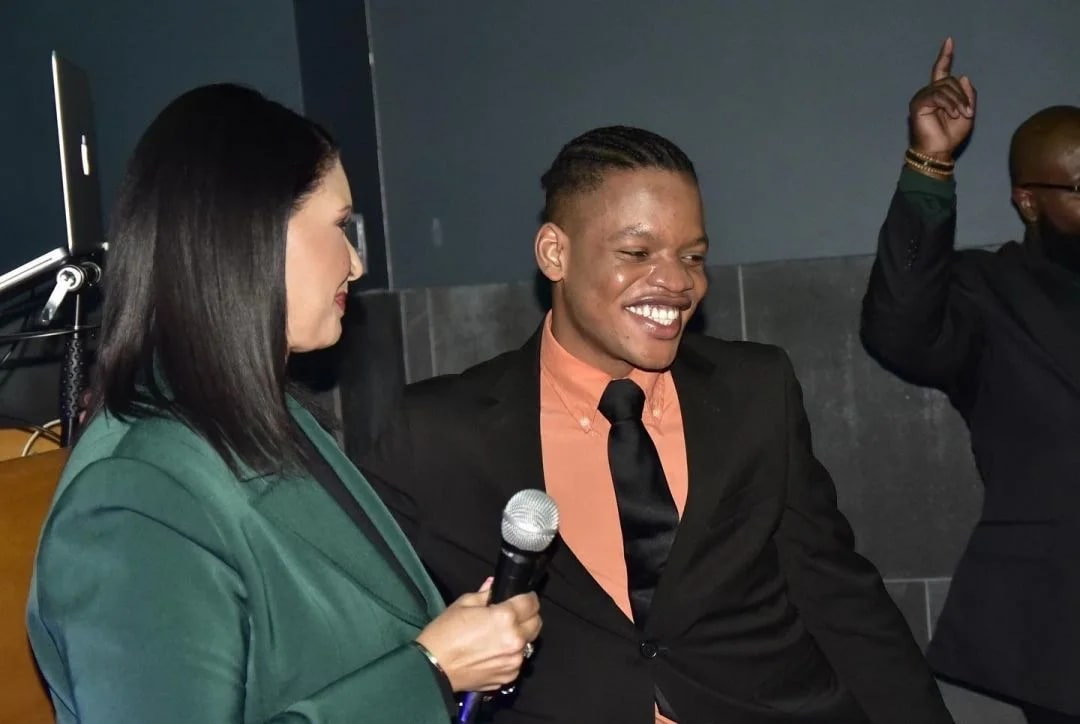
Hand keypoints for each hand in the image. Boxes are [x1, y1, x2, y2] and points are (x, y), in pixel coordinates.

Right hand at [415, 580, 541, 692]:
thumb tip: (495, 585)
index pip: (531, 602)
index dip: (528, 597)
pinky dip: (511, 654)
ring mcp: (514, 660)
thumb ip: (485, 593)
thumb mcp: (463, 604)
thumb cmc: (445, 633)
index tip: (522, 597)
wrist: (433, 667)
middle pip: (536, 623)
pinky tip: (494, 652)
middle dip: (528, 616)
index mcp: (505, 617)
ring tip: (500, 636)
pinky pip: (518, 660)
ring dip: (520, 636)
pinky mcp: (509, 676)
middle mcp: (515, 639)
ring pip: (528, 643)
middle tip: (513, 615)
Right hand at [908, 37, 976, 160]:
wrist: (939, 152)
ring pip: (945, 86)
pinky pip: (937, 95)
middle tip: (968, 112)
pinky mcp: (918, 105)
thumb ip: (968, 95)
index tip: (949, 41)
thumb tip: (962, 76)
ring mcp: (922, 98)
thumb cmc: (951, 136)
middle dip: (962, 95)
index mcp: (940, 94)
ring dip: (958, 100)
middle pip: (949, 79)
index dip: (945, 56)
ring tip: (961, 115)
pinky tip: (953, 114)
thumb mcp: (968, 113)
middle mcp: (929, 93)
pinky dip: (949, 104)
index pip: (942, 71)